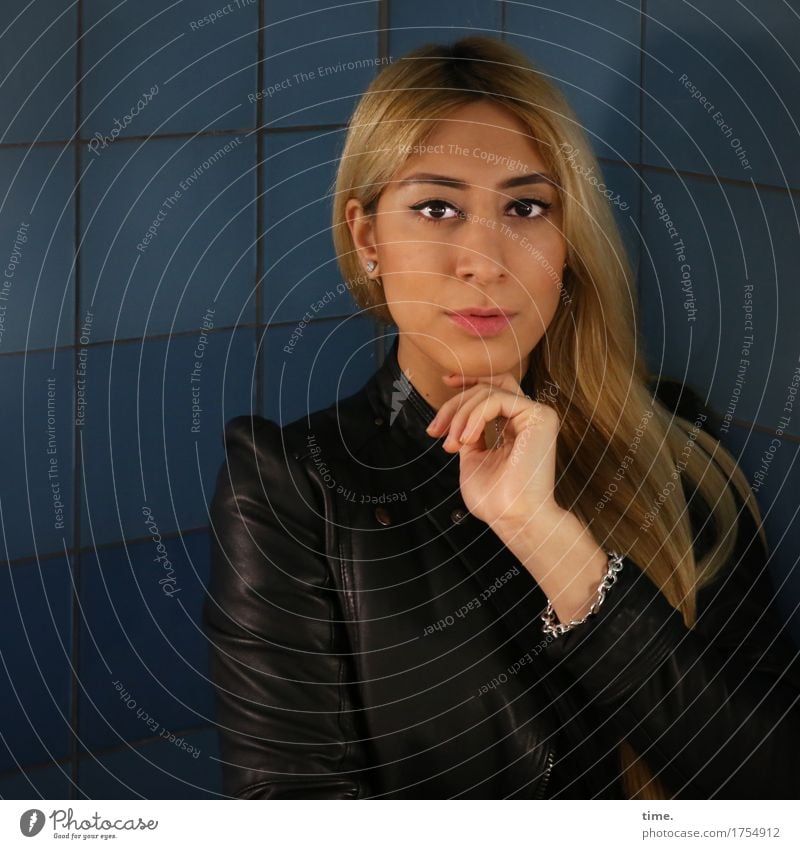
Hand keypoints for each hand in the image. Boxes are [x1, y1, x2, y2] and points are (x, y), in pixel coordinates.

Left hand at [425, 370, 561, 528]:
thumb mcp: (472, 459)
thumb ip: (469, 434)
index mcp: (516, 426)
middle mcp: (528, 417)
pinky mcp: (539, 416)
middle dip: (454, 403)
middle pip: (487, 386)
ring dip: (461, 415)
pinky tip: (466, 439)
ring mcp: (536, 415)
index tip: (445, 383)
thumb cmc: (495, 499)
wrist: (513, 518)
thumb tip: (456, 419)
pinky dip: (475, 416)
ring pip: (488, 391)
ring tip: (452, 444)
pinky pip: (497, 400)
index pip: (494, 389)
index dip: (468, 382)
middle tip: (435, 430)